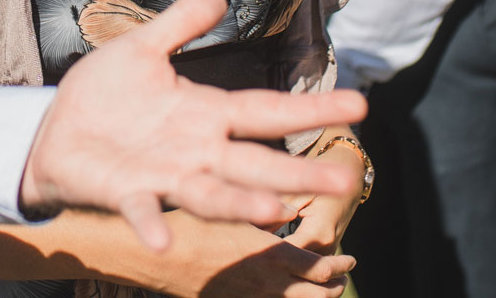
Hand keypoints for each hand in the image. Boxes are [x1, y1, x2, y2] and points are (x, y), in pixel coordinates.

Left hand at [19, 0, 368, 250]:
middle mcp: (195, 151)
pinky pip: (142, 211)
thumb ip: (181, 24)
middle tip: (346, 179)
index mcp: (204, 114)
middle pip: (256, 163)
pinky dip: (152, 224)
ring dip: (241, 204)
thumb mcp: (143, 47)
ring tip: (275, 212)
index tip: (360, 105)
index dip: (311, 107)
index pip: (267, 110)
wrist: (52, 130)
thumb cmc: (104, 96)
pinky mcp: (125, 193)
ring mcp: (163, 176)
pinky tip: (162, 240)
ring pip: (212, 194)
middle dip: (299, 172)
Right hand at [113, 210, 356, 297]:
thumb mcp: (227, 207)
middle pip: (313, 296)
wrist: (145, 253)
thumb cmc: (184, 221)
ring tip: (322, 293)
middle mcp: (262, 283)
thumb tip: (293, 208)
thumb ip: (263, 210)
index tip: (349, 257)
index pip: (317, 268)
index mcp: (267, 255)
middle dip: (331, 288)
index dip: (337, 265)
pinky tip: (276, 294)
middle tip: (341, 278)